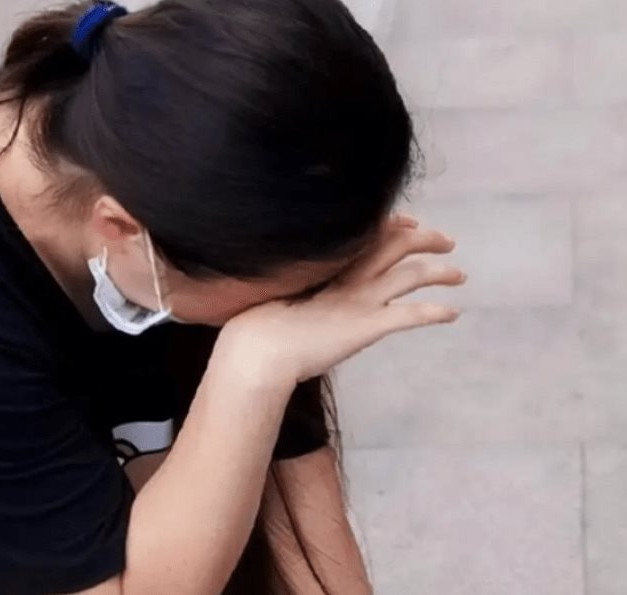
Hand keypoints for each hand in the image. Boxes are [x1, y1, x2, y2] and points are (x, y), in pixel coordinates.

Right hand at [215, 215, 464, 392]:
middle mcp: (347, 273)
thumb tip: (293, 283)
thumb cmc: (254, 324)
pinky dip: (436, 312)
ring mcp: (360, 298)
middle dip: (426, 238)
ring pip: (413, 273)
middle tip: (445, 241)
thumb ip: (291, 281)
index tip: (407, 222)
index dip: (393, 223)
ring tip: (458, 274)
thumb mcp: (272, 290)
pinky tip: (453, 313)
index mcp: (325, 261)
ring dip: (440, 272)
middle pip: (397, 242)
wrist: (259, 348)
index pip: (369, 231)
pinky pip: (412, 314)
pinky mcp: (369, 325)